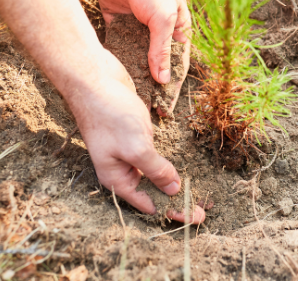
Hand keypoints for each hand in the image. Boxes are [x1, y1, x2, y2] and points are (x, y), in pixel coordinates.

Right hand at [67, 49, 204, 222]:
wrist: (95, 79)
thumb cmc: (111, 114)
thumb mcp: (136, 147)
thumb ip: (155, 170)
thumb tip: (174, 190)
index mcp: (117, 178)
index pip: (149, 204)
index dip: (173, 212)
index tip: (196, 218)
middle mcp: (122, 168)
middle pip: (153, 191)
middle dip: (176, 200)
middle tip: (203, 212)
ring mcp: (129, 150)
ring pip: (154, 173)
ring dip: (173, 182)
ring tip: (195, 194)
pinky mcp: (136, 134)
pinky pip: (154, 154)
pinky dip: (167, 162)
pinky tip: (179, 167)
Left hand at [95, 0, 190, 113]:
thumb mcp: (163, 17)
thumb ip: (161, 49)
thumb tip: (164, 79)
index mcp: (175, 30)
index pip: (174, 65)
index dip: (170, 89)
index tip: (164, 111)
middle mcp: (155, 30)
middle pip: (153, 64)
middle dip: (148, 86)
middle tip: (141, 111)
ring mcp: (135, 25)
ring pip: (132, 56)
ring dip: (129, 73)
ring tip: (122, 98)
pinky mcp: (115, 18)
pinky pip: (114, 42)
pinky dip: (112, 56)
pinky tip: (106, 74)